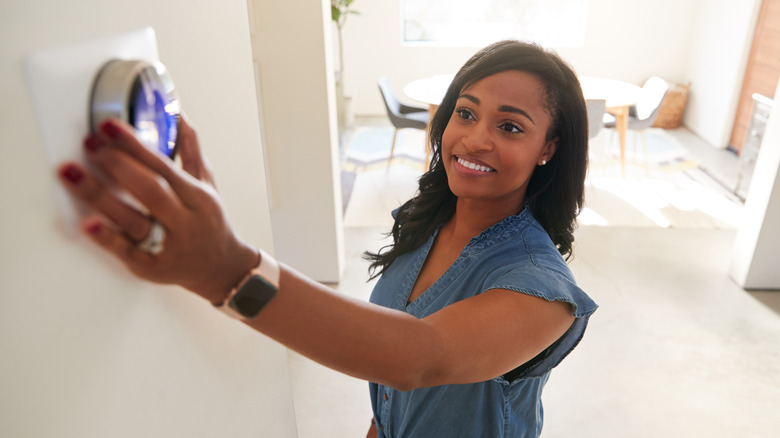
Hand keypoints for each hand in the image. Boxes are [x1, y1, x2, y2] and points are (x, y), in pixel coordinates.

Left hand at [57, 117, 259, 303]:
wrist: (221, 268)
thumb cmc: (209, 221)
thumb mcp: (206, 184)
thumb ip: (190, 149)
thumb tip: (176, 112)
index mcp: (198, 198)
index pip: (164, 167)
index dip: (135, 146)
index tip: (109, 127)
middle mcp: (185, 222)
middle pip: (150, 191)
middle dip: (117, 165)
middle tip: (90, 145)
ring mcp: (168, 246)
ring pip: (133, 220)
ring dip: (99, 196)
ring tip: (71, 173)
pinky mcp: (151, 267)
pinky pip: (127, 252)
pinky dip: (107, 238)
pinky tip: (87, 224)